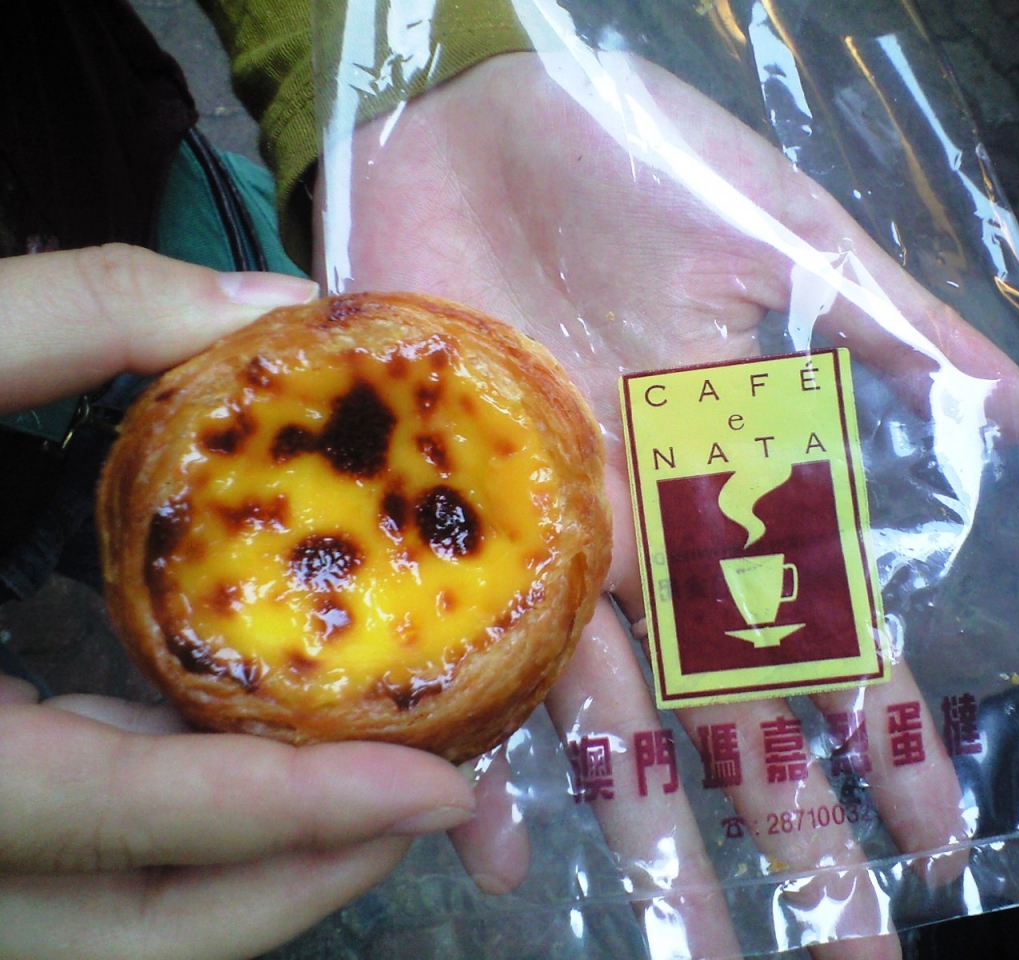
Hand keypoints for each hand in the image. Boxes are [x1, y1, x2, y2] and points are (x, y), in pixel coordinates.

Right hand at [0, 246, 475, 959]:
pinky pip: (76, 868)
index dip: (294, 815)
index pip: (123, 819)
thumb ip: (74, 313)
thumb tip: (274, 302)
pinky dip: (176, 822)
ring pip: (114, 923)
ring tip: (377, 773)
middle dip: (308, 877)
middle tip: (437, 793)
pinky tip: (235, 740)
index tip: (441, 790)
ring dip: (258, 868)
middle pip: (142, 928)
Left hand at [323, 51, 1018, 959]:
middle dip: (787, 832)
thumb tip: (1017, 415)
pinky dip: (477, 755)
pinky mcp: (453, 527)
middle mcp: (650, 541)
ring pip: (608, 723)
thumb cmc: (628, 156)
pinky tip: (498, 853)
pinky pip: (467, 663)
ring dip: (648, 837)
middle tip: (839, 948)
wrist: (470, 119)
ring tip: (688, 948)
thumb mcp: (774, 228)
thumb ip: (882, 320)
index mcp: (735, 478)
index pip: (833, 631)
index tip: (938, 838)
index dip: (888, 737)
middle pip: (730, 713)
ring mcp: (549, 548)